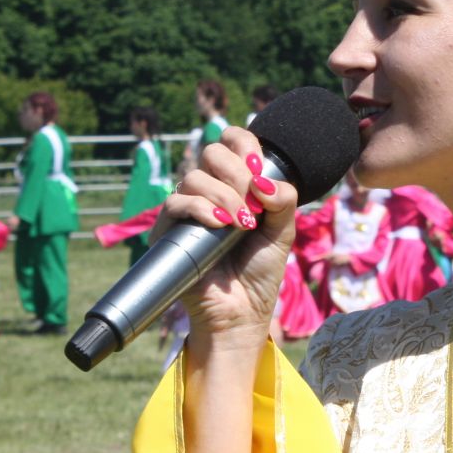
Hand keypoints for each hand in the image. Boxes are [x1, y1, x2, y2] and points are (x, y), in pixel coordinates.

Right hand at [152, 128, 296, 355]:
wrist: (242, 312)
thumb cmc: (260, 272)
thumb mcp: (283, 232)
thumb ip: (283, 200)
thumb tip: (263, 180)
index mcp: (236, 184)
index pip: (232, 141)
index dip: (244, 143)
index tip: (259, 168)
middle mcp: (209, 191)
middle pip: (211, 151)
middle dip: (237, 174)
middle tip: (253, 205)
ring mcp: (187, 210)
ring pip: (195, 177)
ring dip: (224, 197)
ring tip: (242, 225)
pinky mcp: (169, 230)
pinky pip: (176, 202)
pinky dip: (201, 209)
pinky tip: (221, 226)